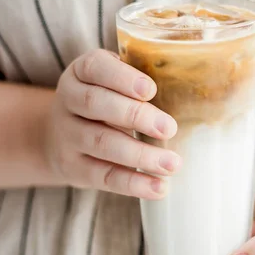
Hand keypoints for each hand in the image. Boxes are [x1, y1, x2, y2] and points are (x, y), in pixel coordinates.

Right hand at [44, 49, 180, 196]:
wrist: (58, 134)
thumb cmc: (105, 100)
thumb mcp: (113, 81)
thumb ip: (142, 79)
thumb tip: (196, 86)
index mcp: (81, 72)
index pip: (95, 67)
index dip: (122, 78)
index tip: (151, 89)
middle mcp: (68, 100)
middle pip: (96, 104)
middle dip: (135, 116)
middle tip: (169, 128)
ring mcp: (67, 136)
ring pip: (101, 143)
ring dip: (139, 155)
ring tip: (172, 164)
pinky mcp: (72, 167)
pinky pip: (103, 176)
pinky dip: (133, 183)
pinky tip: (158, 187)